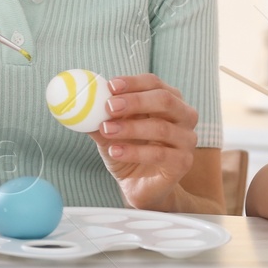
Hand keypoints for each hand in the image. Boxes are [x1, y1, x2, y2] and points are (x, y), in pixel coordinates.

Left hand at [93, 73, 198, 209]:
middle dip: (135, 101)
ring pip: (161, 128)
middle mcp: (184, 116)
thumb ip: (101, 116)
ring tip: (106, 130)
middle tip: (109, 106)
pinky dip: (134, 152)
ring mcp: (187, 140)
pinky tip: (115, 151)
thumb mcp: (111, 131)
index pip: (154, 83)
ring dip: (130, 128)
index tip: (110, 86)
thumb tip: (81, 103)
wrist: (139, 185)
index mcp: (170, 100)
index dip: (133, 82)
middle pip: (165, 100)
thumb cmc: (129, 151)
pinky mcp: (183, 162)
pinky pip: (159, 154)